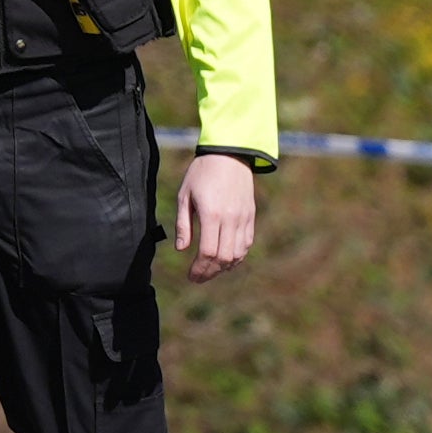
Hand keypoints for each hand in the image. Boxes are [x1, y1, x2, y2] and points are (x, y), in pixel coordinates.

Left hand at [175, 150, 258, 273]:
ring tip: (210, 271)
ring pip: (238, 254)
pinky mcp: (250, 217)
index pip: (208, 252)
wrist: (229, 155)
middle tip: (198, 278)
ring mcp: (243, 219)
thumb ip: (184, 224)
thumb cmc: (201, 173)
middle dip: (210, 272)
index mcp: (212, 214)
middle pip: (224, 258)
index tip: (190, 276)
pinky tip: (226, 260)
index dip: (199, 268)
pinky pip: (246, 244)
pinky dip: (237, 257)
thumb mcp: (185, 195)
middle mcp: (231, 219)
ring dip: (224, 267)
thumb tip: (181, 249)